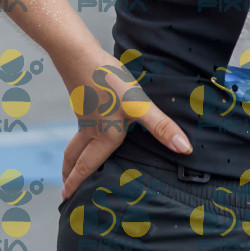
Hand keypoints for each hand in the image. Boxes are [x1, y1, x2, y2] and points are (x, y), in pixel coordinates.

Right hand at [59, 48, 190, 198]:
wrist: (79, 54)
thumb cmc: (108, 81)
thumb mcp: (138, 105)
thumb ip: (161, 127)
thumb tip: (184, 149)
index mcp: (103, 136)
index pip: (88, 165)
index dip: (78, 182)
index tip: (66, 197)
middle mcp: (91, 129)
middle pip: (75, 156)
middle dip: (70, 173)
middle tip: (65, 189)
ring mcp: (84, 115)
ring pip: (75, 142)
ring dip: (72, 157)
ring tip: (71, 165)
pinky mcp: (84, 100)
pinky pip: (80, 127)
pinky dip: (80, 138)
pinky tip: (90, 130)